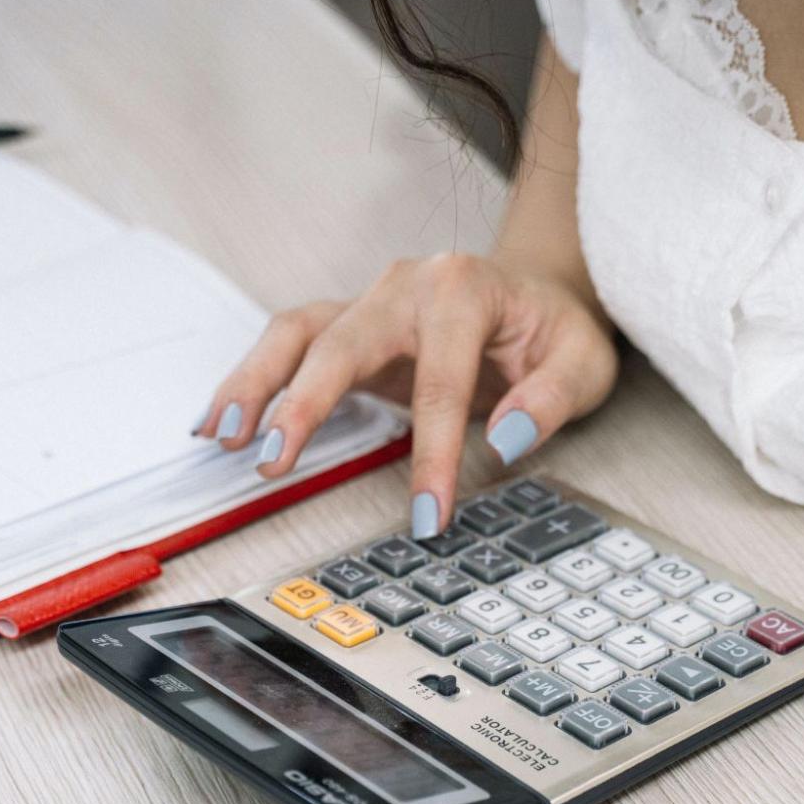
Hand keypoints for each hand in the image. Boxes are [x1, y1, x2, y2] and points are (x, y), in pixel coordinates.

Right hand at [191, 255, 617, 536]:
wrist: (537, 295)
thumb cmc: (555, 331)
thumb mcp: (583, 364)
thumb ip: (549, 400)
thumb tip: (504, 439)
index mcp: (463, 289)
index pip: (440, 381)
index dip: (432, 456)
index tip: (426, 517)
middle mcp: (405, 285)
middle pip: (342, 342)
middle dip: (305, 404)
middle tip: (276, 462)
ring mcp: (369, 300)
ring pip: (296, 334)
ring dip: (254, 384)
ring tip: (224, 437)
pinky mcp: (348, 325)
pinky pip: (288, 346)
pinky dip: (251, 381)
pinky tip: (220, 422)